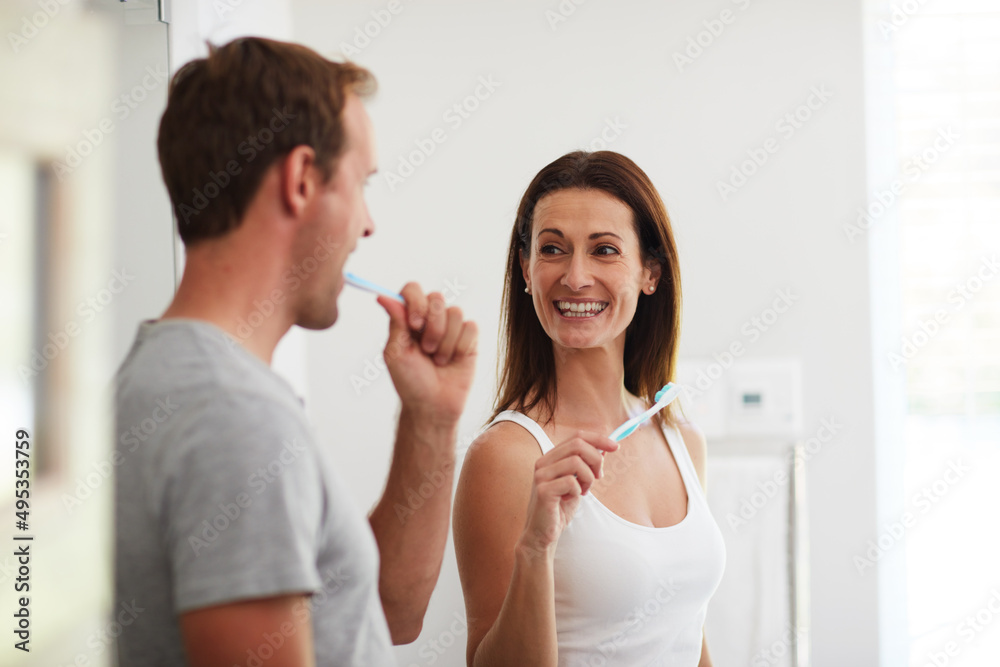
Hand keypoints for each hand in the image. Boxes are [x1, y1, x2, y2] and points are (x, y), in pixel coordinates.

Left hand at [376, 282, 476, 424]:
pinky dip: (461, 346)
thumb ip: (395, 322)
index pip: (413, 290)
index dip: (416, 302)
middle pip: (437, 297)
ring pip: (456, 312)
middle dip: (432, 326)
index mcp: (409, 318)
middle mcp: (431, 319)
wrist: (433, 405)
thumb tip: (382, 296)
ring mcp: (451, 328)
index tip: (414, 324)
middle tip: (426, 349)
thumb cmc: (410, 382)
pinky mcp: (469, 339)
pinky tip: (453, 360)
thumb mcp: (396, 352)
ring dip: (445, 341)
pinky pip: (470, 327)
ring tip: (438, 360)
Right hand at [518, 432, 618, 559]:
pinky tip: (571, 499)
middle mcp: (543, 462)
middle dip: (596, 459)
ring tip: (584, 491)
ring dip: (588, 478)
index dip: (598, 439)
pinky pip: (571, 482)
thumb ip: (587, 466)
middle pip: (577, 445)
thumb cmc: (560, 508)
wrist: (543, 533)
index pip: (576, 436)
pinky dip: (578, 491)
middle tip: (599, 476)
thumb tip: (605, 448)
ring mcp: (541, 475)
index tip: (616, 446)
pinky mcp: (543, 490)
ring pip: (576, 462)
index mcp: (551, 457)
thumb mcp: (578, 483)